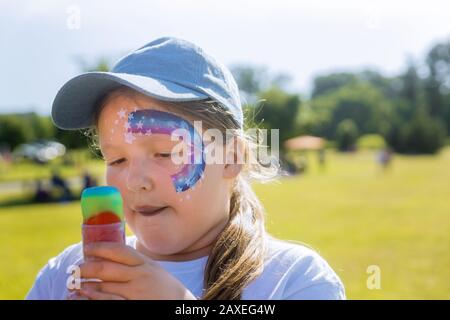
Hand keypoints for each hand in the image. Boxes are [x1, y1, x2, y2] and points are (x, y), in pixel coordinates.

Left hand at [71, 242, 196, 299]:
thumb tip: (111, 254)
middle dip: (86, 267)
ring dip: (85, 285)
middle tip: (75, 268)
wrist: (180, 305)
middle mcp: (140, 277)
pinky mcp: (133, 306)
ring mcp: (136, 293)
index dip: (100, 248)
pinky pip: (109, 302)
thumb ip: (136, 263)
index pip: (119, 251)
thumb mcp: (154, 270)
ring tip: (74, 284)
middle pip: (106, 268)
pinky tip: (85, 296)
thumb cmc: (165, 288)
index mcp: (145, 264)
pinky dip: (94, 298)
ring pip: (104, 286)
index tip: (87, 248)